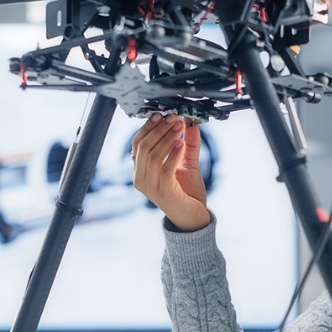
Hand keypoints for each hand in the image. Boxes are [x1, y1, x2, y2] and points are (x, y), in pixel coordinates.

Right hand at [132, 113, 210, 231]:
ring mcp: (150, 186)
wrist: (193, 217)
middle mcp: (141, 179)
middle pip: (144, 146)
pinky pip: (165, 168)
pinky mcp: (163, 191)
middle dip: (159, 129)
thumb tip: (191, 122)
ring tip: (180, 127)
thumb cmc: (188, 194)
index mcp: (141, 171)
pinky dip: (173, 154)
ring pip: (153, 155)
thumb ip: (188, 144)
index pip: (137, 143)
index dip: (148, 127)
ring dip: (167, 138)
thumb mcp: (187, 164)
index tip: (161, 114)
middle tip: (173, 117)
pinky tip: (181, 143)